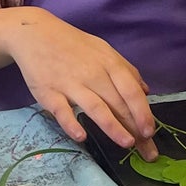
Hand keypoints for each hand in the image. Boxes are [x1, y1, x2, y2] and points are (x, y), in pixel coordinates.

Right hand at [6, 9, 156, 156]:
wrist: (35, 33)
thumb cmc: (74, 45)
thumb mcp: (104, 50)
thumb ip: (125, 70)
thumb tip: (145, 91)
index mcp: (109, 64)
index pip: (131, 90)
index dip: (143, 112)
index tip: (151, 131)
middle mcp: (93, 74)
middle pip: (118, 104)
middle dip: (135, 128)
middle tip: (148, 152)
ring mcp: (70, 84)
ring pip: (96, 108)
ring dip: (113, 127)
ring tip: (127, 144)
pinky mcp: (48, 92)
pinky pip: (62, 111)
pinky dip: (72, 123)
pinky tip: (82, 136)